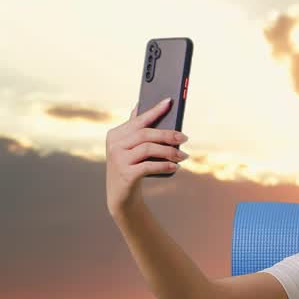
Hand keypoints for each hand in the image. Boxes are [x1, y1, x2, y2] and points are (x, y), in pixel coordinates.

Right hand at [105, 98, 189, 215]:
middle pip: (145, 134)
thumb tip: (142, 106)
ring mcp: (118, 160)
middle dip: (167, 134)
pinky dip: (164, 166)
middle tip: (184, 137)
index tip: (169, 101)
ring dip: (169, 151)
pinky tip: (175, 167)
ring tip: (183, 155)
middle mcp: (114, 145)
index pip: (138, 119)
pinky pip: (149, 166)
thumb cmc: (131, 167)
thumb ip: (135, 129)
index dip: (154, 110)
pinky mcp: (125, 174)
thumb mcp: (131, 148)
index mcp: (116, 134)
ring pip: (148, 149)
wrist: (121, 196)